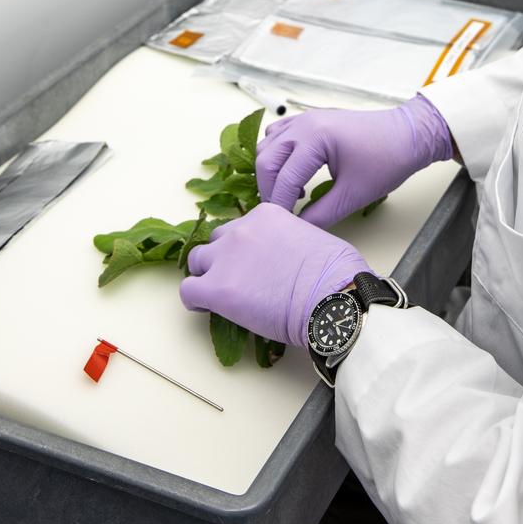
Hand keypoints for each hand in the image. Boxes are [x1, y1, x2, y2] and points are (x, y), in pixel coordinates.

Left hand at [179, 202, 369, 347]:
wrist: (331, 295)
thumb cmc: (334, 272)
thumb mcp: (312, 237)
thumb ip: (289, 239)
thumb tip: (288, 259)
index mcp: (265, 214)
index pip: (241, 228)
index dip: (245, 249)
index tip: (254, 265)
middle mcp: (241, 230)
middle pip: (216, 241)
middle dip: (223, 259)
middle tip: (238, 280)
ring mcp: (225, 258)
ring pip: (197, 261)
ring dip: (207, 276)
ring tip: (222, 295)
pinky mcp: (216, 288)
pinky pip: (188, 291)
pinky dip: (195, 300)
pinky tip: (209, 309)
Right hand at [255, 94, 453, 226]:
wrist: (408, 136)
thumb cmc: (387, 160)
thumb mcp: (353, 195)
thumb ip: (321, 214)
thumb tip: (298, 230)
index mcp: (314, 138)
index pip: (284, 178)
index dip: (280, 206)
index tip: (282, 227)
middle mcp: (304, 123)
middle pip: (266, 159)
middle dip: (269, 189)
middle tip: (282, 213)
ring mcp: (306, 118)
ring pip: (268, 146)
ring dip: (272, 171)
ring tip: (291, 193)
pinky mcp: (311, 120)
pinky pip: (279, 135)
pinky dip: (278, 154)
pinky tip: (295, 171)